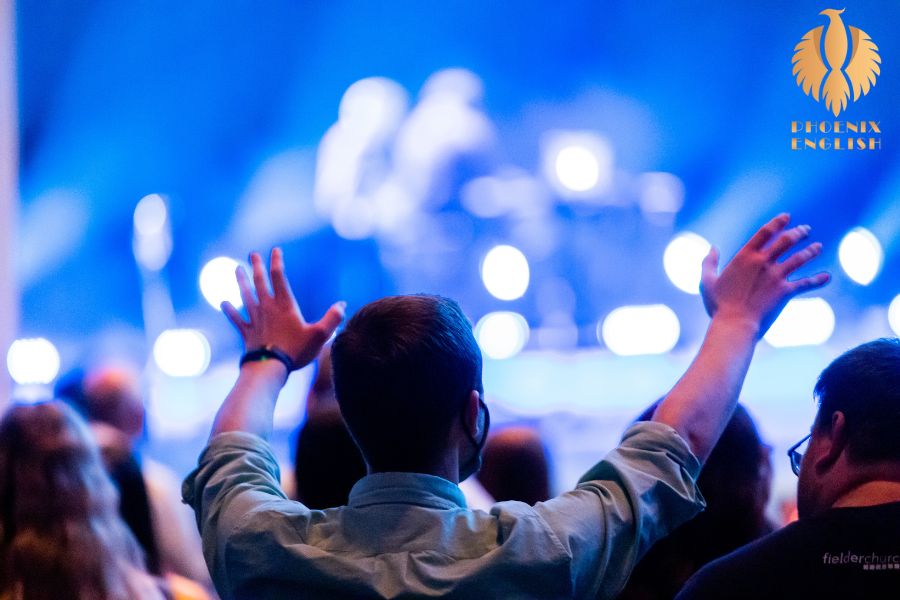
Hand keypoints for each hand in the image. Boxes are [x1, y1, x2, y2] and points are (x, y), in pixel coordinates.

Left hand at [221, 248, 345, 370]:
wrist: (269, 368)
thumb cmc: (295, 351)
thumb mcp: (320, 335)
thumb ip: (332, 319)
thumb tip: (342, 305)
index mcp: (285, 306)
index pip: (279, 277)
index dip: (277, 262)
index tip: (275, 250)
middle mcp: (267, 308)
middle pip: (259, 282)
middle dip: (256, 266)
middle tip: (252, 254)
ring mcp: (255, 320)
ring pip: (245, 296)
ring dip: (241, 282)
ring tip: (236, 270)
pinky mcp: (247, 333)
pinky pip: (236, 319)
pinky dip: (230, 311)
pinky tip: (223, 303)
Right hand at [699, 214, 829, 336]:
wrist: (735, 324)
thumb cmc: (718, 305)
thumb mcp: (707, 281)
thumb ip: (709, 263)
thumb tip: (712, 248)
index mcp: (745, 256)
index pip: (765, 232)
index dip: (777, 222)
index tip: (787, 216)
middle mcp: (764, 262)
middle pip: (786, 241)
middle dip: (798, 233)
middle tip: (805, 229)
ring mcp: (777, 276)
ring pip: (799, 258)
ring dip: (810, 251)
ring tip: (818, 246)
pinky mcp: (786, 291)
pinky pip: (805, 283)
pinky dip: (817, 280)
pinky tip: (826, 277)